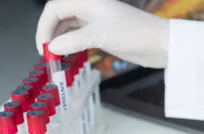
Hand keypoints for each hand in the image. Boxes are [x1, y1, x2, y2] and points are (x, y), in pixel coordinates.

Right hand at [35, 0, 169, 67]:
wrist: (160, 44)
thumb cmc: (136, 33)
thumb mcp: (100, 36)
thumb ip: (73, 41)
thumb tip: (52, 47)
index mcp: (88, 1)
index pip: (54, 9)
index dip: (44, 27)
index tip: (43, 46)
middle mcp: (90, 9)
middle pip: (59, 18)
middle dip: (50, 35)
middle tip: (47, 54)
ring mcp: (96, 22)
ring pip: (68, 29)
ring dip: (59, 42)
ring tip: (55, 58)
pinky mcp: (102, 34)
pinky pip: (79, 38)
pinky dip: (71, 46)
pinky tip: (68, 57)